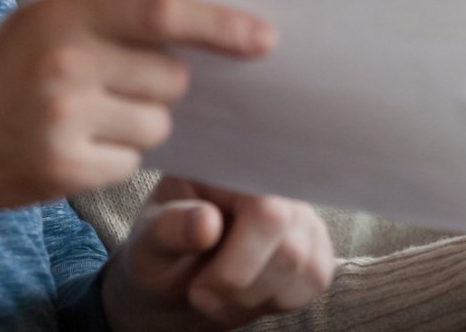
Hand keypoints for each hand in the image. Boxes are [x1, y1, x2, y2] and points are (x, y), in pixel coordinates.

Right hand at [0, 0, 272, 269]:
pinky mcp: (63, 169)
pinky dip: (113, 160)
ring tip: (88, 117)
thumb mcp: (44, 24)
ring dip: (138, 126)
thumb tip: (198, 26)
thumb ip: (109, 19)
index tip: (265, 38)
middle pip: (170, 79)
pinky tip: (73, 147)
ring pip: (156, 126)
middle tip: (121, 86)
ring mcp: (63, 120)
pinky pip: (129, 164)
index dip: (220, 24)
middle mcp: (66, 64)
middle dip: (162, 86)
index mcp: (65, 15)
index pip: (162, 11)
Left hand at [103, 177, 334, 330]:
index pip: (265, 209)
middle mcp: (274, 179)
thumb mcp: (148, 242)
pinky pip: (316, 279)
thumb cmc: (159, 253)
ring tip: (220, 294)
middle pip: (289, 246)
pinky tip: (248, 291)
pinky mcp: (315, 243)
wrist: (174, 283)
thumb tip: (208, 222)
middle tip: (201, 295)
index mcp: (230, 165)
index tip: (199, 288)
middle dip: (240, 286)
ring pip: (306, 267)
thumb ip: (172, 229)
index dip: (239, 259)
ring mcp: (300, 211)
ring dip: (255, 298)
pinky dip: (278, 300)